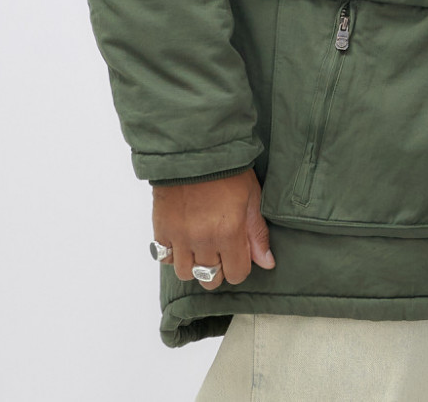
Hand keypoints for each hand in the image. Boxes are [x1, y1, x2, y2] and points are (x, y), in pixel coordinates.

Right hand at [152, 167, 274, 289]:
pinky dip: (173, 253)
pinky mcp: (161, 228)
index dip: (240, 267)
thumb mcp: (251, 196)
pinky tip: (183, 238)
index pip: (235, 274)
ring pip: (185, 273)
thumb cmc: (227, 169)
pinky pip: (164, 257)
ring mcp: (179, 236)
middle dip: (218, 269)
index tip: (239, 253)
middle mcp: (203, 239)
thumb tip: (266, 262)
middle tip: (219, 250)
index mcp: (228, 232)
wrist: (194, 148)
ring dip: (194, 264)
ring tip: (200, 245)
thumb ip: (257, 233)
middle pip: (210, 279)